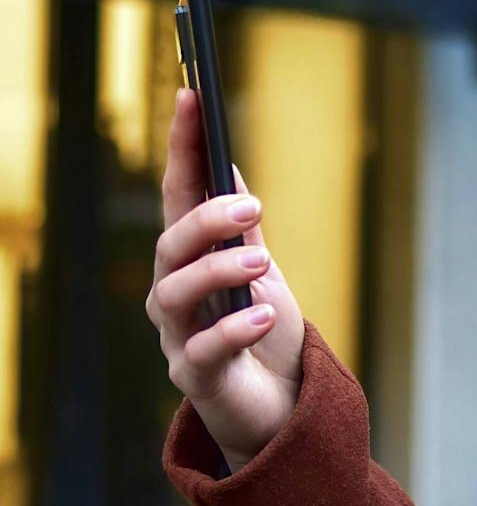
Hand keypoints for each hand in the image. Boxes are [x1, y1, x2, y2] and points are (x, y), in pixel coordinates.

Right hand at [147, 87, 306, 470]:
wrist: (279, 408)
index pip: (178, 194)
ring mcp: (179, 338)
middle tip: (251, 206)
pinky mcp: (196, 379)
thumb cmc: (263, 335)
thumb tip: (227, 168)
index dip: (181, 147)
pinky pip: (203, 352)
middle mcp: (174, 295)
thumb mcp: (259, 273)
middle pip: (169, 246)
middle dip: (204, 220)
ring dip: (216, 270)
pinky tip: (265, 313)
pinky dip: (234, 328)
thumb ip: (240, 229)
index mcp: (191, 261)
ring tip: (261, 260)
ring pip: (173, 295)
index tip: (192, 97)